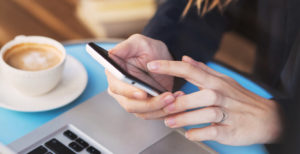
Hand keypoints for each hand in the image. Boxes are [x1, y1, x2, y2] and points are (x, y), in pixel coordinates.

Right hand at [106, 34, 175, 118]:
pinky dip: (166, 111)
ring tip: (175, 97)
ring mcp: (132, 100)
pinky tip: (177, 100)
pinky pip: (153, 114)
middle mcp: (120, 90)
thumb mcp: (139, 42)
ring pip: (143, 112)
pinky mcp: (145, 107)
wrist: (162, 59)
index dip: (129, 92)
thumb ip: (125, 47)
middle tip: (168, 96)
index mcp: (114, 74)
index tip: (143, 93)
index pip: (117, 87)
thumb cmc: (148, 49)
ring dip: (160, 108)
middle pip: (130, 104)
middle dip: (150, 103)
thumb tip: (110, 53)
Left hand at [147, 56, 281, 144]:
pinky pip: (214, 131)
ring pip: (207, 113)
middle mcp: (222, 95)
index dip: (170, 67)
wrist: (267, 118)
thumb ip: (202, 70)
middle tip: (163, 105)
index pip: (191, 70)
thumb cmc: (240, 98)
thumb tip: (185, 59)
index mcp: (216, 82)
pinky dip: (199, 133)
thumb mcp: (223, 80)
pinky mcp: (231, 130)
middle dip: (180, 101)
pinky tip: (189, 134)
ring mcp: (228, 113)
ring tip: (170, 122)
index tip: (152, 65)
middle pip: (201, 94)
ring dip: (186, 118)